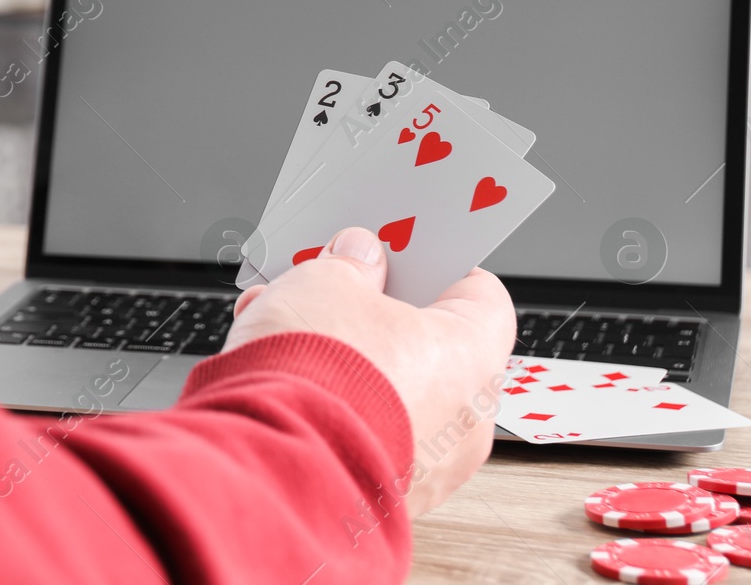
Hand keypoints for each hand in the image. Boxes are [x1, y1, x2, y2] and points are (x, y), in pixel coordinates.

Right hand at [223, 227, 515, 517]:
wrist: (269, 467)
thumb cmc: (315, 376)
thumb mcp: (325, 282)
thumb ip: (349, 264)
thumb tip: (356, 259)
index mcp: (473, 358)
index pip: (481, 297)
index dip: (437, 266)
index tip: (403, 252)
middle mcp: (465, 422)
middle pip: (427, 346)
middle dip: (373, 313)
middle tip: (333, 287)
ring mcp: (428, 468)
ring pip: (390, 392)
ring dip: (344, 358)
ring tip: (284, 328)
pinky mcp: (383, 497)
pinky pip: (365, 434)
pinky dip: (332, 405)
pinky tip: (278, 376)